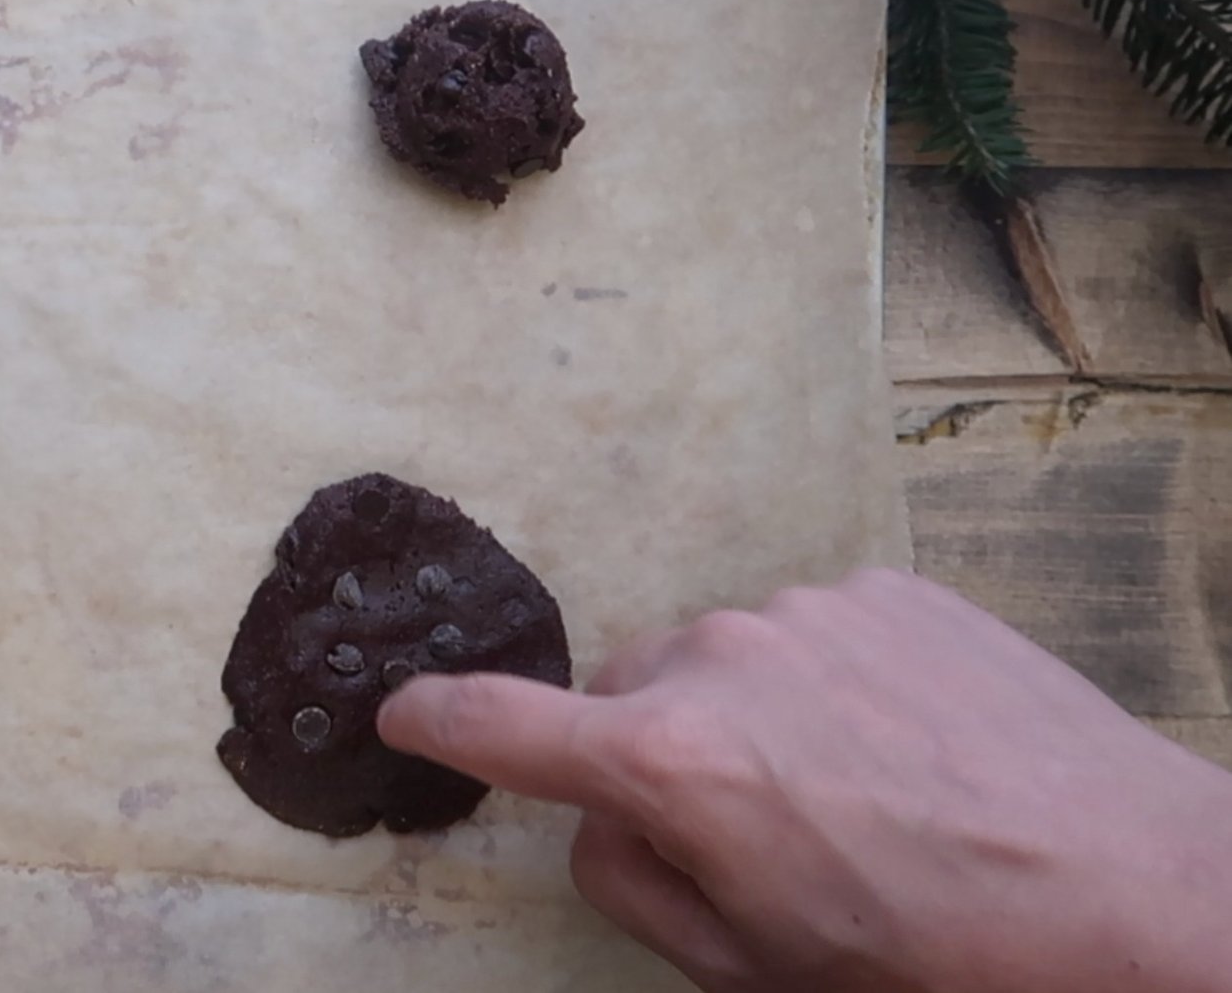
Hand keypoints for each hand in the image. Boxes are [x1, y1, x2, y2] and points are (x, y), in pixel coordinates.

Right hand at [378, 568, 1231, 992]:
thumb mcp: (751, 968)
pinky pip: (814, 631)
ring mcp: (809, 610)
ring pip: (726, 660)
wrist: (1140, 891)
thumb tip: (595, 821)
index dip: (439, 718)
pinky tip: (908, 749)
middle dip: (658, 755)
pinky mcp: (888, 589)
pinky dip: (832, 683)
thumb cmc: (944, 954)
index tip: (403, 707)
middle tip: (753, 835)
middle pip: (630, 696)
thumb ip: (633, 885)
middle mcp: (721, 658)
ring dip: (754, 717)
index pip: (504, 726)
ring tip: (860, 795)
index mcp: (670, 762)